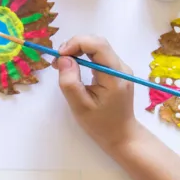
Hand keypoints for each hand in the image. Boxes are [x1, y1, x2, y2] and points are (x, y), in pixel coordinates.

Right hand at [56, 35, 139, 153]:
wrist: (122, 136)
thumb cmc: (101, 124)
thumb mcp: (80, 106)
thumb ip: (70, 81)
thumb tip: (64, 58)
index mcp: (115, 76)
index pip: (98, 45)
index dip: (76, 43)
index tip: (59, 55)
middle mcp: (121, 67)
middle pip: (98, 42)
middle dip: (75, 45)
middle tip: (58, 59)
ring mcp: (120, 68)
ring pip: (97, 47)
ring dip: (78, 50)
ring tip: (62, 64)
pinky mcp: (116, 71)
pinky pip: (98, 56)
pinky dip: (83, 56)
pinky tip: (73, 67)